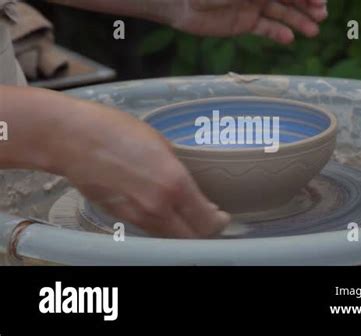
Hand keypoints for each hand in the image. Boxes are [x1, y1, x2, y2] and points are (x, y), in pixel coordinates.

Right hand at [54, 99, 230, 237]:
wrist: (71, 139)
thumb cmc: (115, 130)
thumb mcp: (160, 143)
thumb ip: (179, 170)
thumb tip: (192, 190)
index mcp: (174, 184)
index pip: (207, 221)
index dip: (219, 222)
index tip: (222, 216)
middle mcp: (158, 207)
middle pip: (192, 238)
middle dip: (205, 231)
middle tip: (210, 219)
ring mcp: (138, 216)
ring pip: (171, 237)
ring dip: (184, 230)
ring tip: (189, 215)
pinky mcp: (121, 218)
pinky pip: (151, 230)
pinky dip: (164, 226)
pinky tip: (165, 211)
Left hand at [162, 0, 327, 43]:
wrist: (180, 2)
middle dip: (307, 4)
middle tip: (322, 15)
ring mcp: (253, 6)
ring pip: (281, 13)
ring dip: (298, 20)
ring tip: (314, 31)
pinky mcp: (244, 23)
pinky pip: (265, 28)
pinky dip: (278, 33)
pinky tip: (290, 39)